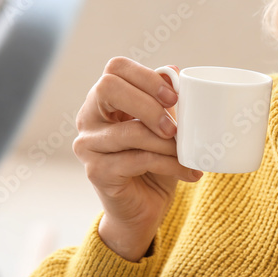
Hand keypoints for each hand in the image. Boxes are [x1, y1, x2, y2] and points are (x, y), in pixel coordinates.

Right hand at [72, 57, 201, 260]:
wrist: (145, 207)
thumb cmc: (155, 160)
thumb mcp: (163, 126)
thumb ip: (164, 100)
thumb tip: (173, 71)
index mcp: (103, 99)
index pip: (115, 68)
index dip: (146, 76)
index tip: (174, 97)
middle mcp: (88, 117)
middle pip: (109, 88)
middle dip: (149, 104)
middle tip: (175, 126)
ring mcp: (88, 145)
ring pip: (130, 131)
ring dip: (167, 143)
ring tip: (188, 154)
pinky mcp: (96, 171)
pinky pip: (137, 160)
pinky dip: (169, 164)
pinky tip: (189, 172)